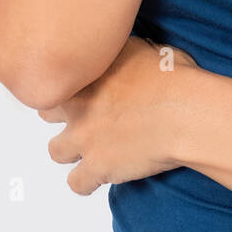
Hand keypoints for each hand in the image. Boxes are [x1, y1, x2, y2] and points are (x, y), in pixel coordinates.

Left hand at [38, 35, 198, 195]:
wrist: (184, 113)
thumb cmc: (173, 78)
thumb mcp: (142, 47)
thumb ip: (117, 51)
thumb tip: (113, 49)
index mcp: (87, 75)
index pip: (55, 80)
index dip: (68, 87)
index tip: (80, 90)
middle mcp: (78, 105)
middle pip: (47, 114)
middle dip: (64, 116)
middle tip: (86, 117)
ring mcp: (84, 139)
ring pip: (56, 151)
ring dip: (71, 150)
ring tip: (91, 148)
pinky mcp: (97, 167)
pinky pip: (76, 184)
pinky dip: (86, 182)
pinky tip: (100, 175)